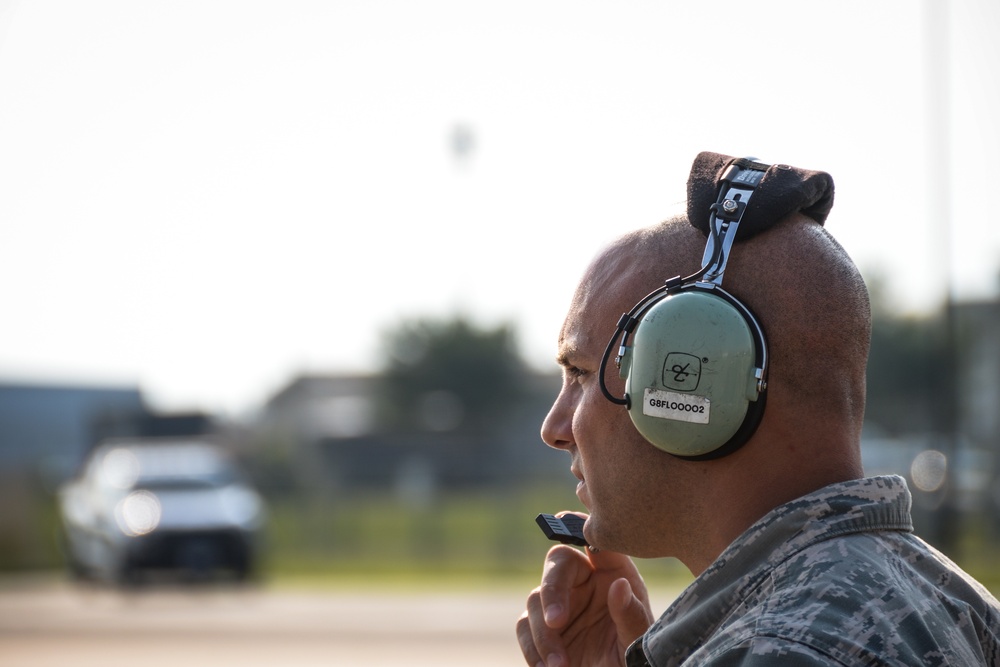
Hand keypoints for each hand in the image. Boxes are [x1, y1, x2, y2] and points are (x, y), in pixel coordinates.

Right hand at [516, 530, 653, 666]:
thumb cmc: (634, 663)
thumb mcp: (638, 642)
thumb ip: (630, 615)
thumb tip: (619, 585)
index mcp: (614, 574)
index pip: (596, 542)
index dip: (579, 526)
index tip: (563, 520)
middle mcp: (586, 583)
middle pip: (557, 562)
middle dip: (552, 590)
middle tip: (556, 622)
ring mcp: (562, 604)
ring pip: (536, 598)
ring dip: (543, 633)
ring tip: (559, 665)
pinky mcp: (542, 629)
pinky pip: (525, 627)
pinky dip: (532, 648)